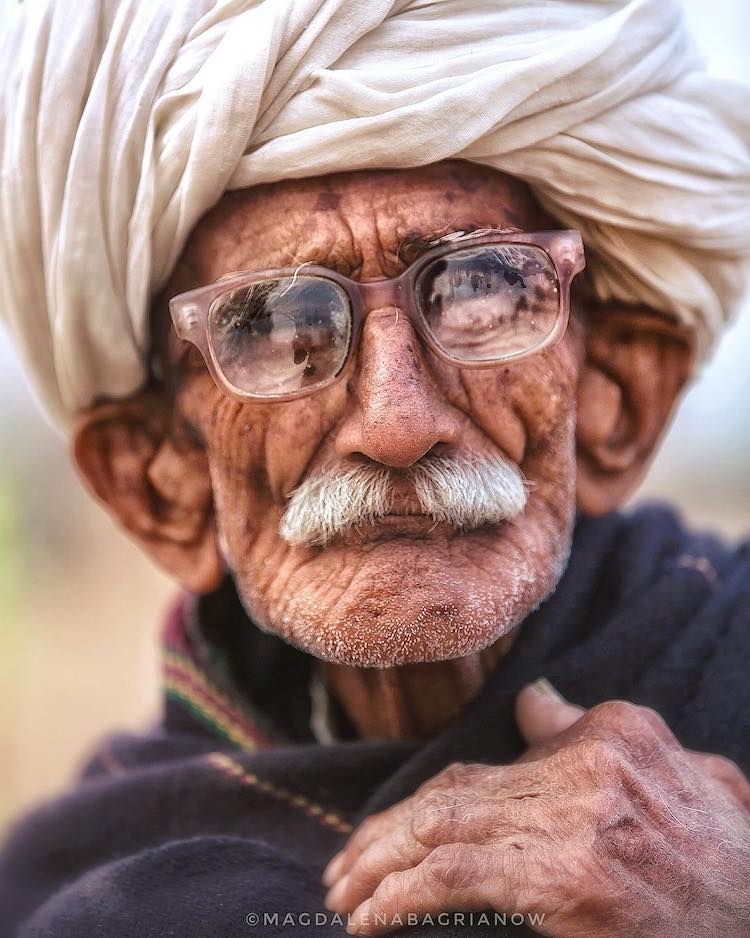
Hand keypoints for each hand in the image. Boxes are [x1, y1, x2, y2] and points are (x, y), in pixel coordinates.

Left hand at [323, 681, 749, 935]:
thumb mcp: (671, 767)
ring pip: (440, 827)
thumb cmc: (727, 853)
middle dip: (385, 833)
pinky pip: (455, 876)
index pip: (485, 767)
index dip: (422, 806)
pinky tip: (369, 919)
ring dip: (377, 861)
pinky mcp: (569, 881)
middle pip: (452, 794)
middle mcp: (587, 765)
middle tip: (342, 867)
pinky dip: (400, 893)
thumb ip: (590, 729)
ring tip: (341, 891)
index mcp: (608, 733)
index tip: (386, 835)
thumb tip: (532, 701)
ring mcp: (576, 822)